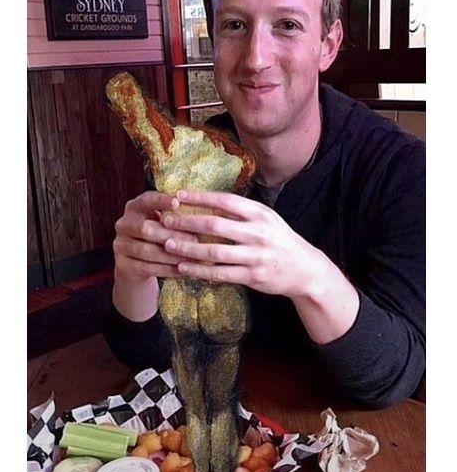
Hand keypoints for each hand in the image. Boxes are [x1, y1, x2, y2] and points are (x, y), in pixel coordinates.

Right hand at [113, 191, 201, 281]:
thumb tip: (202, 208)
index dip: (161, 200)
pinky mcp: (123, 265)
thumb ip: (175, 215)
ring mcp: (120, 246)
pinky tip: (183, 270)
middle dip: (172, 234)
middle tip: (195, 239)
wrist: (137, 266)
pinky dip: (167, 269)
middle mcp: (123, 224)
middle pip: (146, 228)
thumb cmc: (158, 237)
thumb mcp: (162, 222)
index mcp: (133, 208)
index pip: (146, 200)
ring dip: (172, 255)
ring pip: (147, 251)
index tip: (177, 202)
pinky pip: (147, 268)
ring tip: (192, 257)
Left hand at [161, 190, 323, 299]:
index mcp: (260, 214)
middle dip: (187, 222)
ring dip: (188, 249)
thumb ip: (241, 211)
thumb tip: (207, 200)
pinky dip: (199, 271)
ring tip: (168, 245)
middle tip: (165, 221)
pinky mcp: (253, 276)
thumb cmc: (279, 240)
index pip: (225, 201)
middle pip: (215, 225)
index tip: (178, 195)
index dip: (200, 198)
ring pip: (215, 252)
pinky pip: (220, 273)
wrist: (305, 269)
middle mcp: (258, 233)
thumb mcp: (266, 218)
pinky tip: (183, 268)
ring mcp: (255, 256)